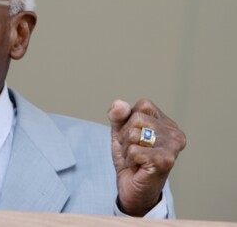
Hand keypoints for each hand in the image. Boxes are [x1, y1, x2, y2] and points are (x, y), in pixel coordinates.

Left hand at [108, 99, 185, 216]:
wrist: (132, 188)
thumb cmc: (130, 159)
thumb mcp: (120, 132)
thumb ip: (118, 116)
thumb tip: (120, 104)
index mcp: (167, 122)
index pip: (143, 105)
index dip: (129, 120)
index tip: (134, 138)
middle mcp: (175, 133)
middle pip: (136, 118)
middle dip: (126, 136)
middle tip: (134, 151)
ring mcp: (172, 147)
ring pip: (133, 134)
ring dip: (127, 149)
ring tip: (136, 159)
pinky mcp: (165, 161)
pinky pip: (133, 150)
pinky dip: (129, 160)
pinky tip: (138, 167)